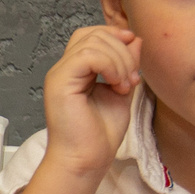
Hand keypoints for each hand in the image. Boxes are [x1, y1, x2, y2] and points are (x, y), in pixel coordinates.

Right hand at [41, 25, 142, 175]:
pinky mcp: (59, 83)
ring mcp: (59, 75)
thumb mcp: (122, 90)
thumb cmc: (100, 134)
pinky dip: (110, 66)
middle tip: (131, 79)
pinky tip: (117, 85)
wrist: (87, 159)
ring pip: (93, 42)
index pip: (91, 35)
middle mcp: (64, 69)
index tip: (134, 56)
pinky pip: (87, 56)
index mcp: (76, 70)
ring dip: (119, 60)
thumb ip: (127, 64)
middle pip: (93, 34)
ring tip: (125, 86)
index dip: (115, 36)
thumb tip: (135, 39)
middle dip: (122, 50)